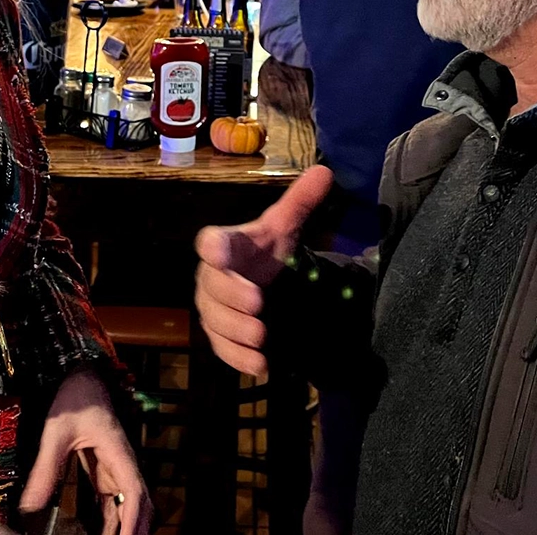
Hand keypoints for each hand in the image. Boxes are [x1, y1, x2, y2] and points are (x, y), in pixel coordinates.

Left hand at [20, 367, 150, 534]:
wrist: (81, 376)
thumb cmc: (75, 399)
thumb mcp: (56, 432)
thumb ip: (46, 468)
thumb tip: (30, 506)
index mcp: (118, 452)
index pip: (133, 491)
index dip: (132, 519)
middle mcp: (122, 462)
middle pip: (138, 502)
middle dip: (134, 528)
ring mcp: (115, 466)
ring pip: (128, 503)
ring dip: (124, 525)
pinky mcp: (105, 469)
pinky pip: (114, 499)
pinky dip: (113, 518)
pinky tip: (103, 532)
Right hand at [195, 165, 333, 375]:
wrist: (269, 285)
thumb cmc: (270, 252)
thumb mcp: (287, 227)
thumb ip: (301, 201)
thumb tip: (325, 171)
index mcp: (226, 245)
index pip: (212, 242)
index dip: (214, 247)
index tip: (218, 251)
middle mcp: (212, 276)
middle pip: (212, 286)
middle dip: (231, 296)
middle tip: (258, 302)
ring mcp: (213, 309)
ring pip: (214, 321)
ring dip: (235, 330)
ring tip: (261, 336)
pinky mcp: (220, 337)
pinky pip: (222, 349)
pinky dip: (238, 358)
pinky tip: (261, 365)